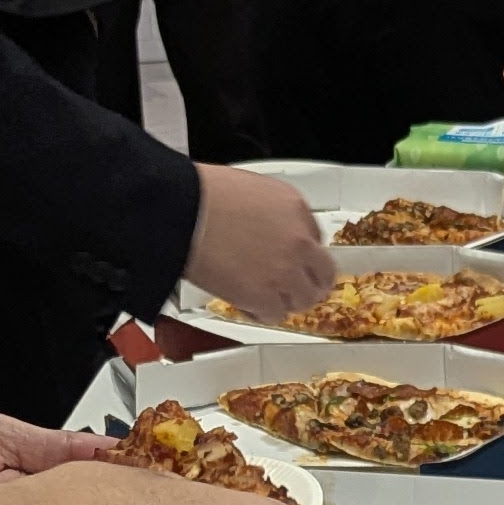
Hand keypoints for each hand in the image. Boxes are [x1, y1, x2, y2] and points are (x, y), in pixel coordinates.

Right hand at [183, 164, 333, 323]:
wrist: (181, 212)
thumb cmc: (202, 196)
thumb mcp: (254, 189)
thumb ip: (275, 213)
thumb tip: (275, 231)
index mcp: (296, 208)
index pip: (316, 239)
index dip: (304, 253)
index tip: (296, 260)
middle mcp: (298, 241)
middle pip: (322, 275)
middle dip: (309, 282)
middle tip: (296, 286)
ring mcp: (284, 271)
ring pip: (304, 300)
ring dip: (288, 299)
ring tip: (270, 297)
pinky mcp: (264, 296)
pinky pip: (276, 315)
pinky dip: (263, 313)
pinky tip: (251, 305)